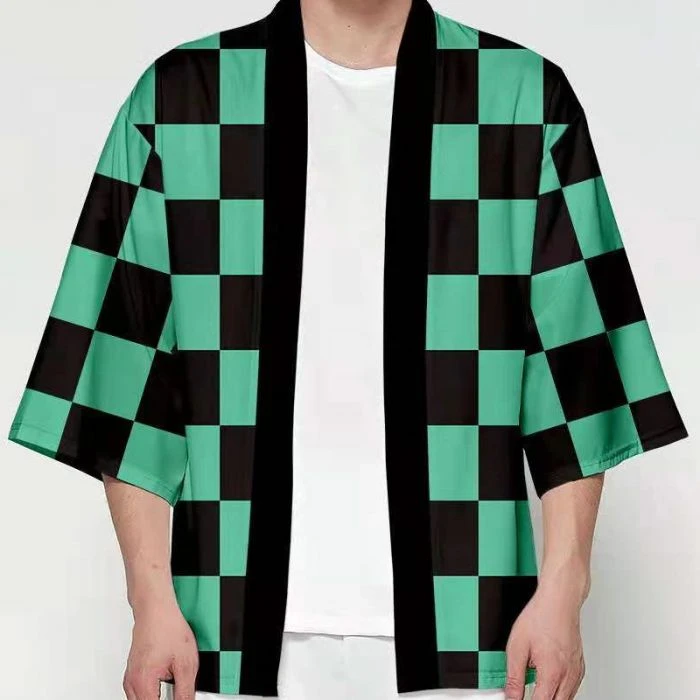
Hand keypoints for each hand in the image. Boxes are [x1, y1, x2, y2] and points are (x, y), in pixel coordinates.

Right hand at [123, 599, 198, 699]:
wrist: (155, 608)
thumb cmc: (167, 627)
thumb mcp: (186, 662)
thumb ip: (185, 691)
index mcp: (143, 683)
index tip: (179, 697)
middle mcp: (131, 683)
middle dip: (164, 699)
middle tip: (177, 687)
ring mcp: (130, 679)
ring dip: (158, 696)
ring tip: (172, 679)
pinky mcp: (133, 674)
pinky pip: (141, 692)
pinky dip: (154, 691)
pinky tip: (165, 678)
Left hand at [504, 577, 585, 699]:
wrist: (559, 601)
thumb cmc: (541, 616)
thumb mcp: (517, 647)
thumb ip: (514, 676)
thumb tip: (510, 696)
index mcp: (552, 673)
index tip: (517, 699)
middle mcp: (568, 675)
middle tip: (526, 693)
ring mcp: (576, 672)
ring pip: (566, 699)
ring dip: (550, 697)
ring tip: (536, 686)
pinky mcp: (580, 667)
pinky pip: (572, 688)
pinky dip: (560, 690)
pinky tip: (549, 682)